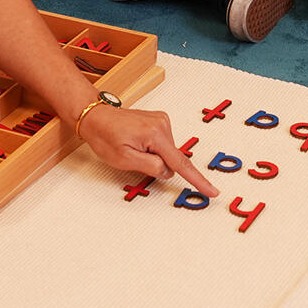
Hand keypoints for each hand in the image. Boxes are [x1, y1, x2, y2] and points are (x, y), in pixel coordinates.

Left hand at [80, 106, 218, 196]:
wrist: (96, 116)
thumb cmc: (105, 136)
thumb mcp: (124, 159)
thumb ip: (150, 167)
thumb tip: (168, 171)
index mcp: (155, 134)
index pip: (180, 163)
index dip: (197, 180)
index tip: (212, 191)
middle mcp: (162, 124)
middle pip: (171, 158)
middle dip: (157, 164)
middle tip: (133, 156)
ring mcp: (162, 120)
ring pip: (166, 152)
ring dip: (153, 155)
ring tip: (132, 146)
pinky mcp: (159, 120)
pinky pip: (162, 143)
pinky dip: (153, 148)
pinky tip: (137, 142)